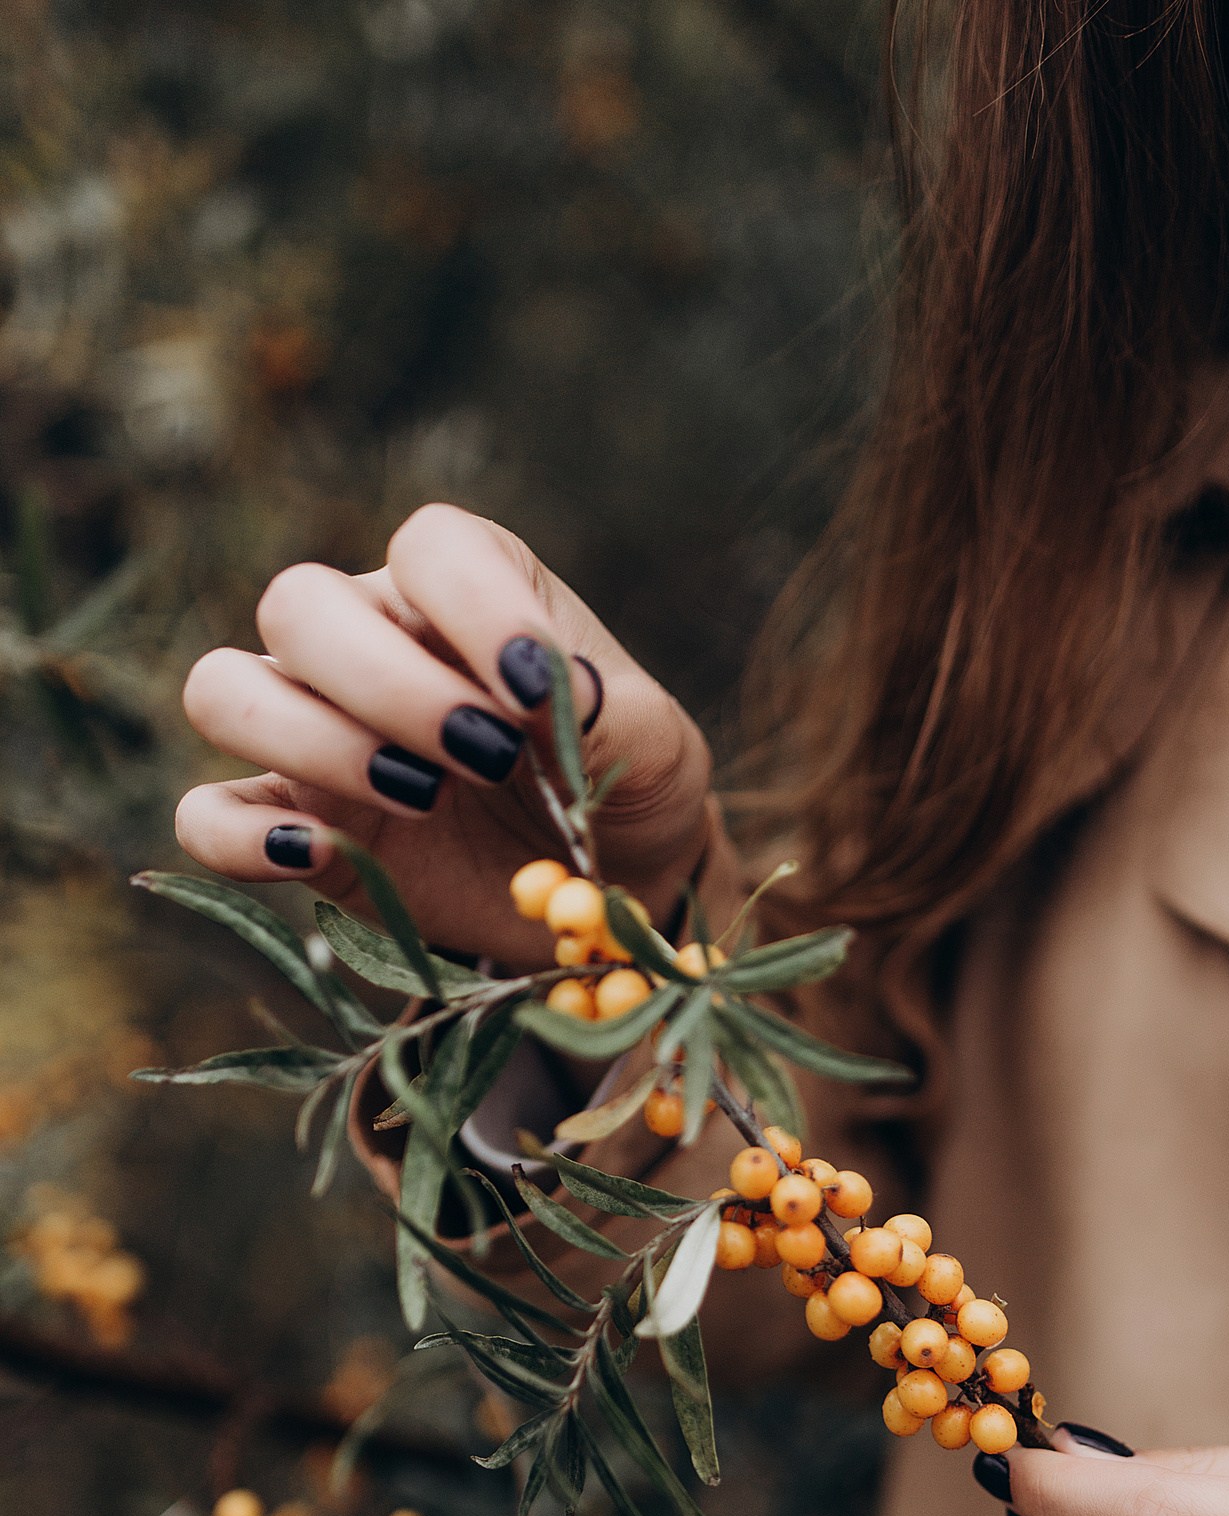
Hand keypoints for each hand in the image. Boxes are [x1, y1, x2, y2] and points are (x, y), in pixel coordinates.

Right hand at [174, 504, 712, 970]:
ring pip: (224, 689)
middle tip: (484, 758)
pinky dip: (241, 836)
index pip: (429, 545)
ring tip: (420, 797)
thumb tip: (548, 689)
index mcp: (465, 590)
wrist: (607, 892)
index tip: (538, 690)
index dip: (473, 605)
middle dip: (388, 684)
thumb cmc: (627, 791)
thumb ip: (611, 710)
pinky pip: (206, 815)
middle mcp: (371, 639)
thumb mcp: (657, 751)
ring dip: (309, 740)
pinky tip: (321, 855)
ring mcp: (316, 731)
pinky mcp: (294, 825)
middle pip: (299, 604)